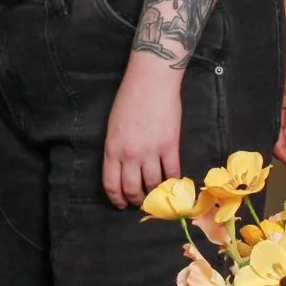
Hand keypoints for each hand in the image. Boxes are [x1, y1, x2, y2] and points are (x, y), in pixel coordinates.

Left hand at [102, 59, 183, 209]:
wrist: (151, 81)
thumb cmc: (129, 99)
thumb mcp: (113, 126)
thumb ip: (117, 149)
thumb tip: (124, 168)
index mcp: (112, 149)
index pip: (111, 184)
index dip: (117, 198)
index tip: (121, 203)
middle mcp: (130, 155)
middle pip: (132, 189)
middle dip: (136, 199)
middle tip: (140, 201)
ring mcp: (151, 151)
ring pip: (153, 185)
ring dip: (155, 193)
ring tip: (157, 193)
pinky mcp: (170, 146)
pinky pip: (172, 172)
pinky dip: (173, 181)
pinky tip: (173, 182)